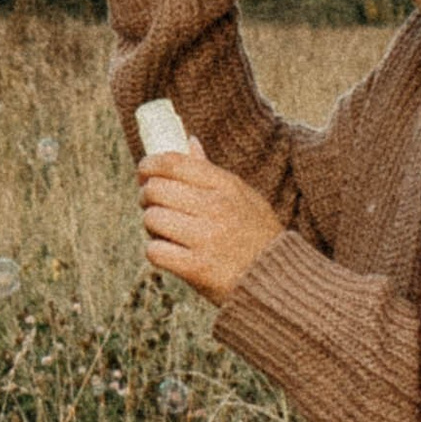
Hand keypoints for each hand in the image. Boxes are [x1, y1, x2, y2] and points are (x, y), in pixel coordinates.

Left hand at [138, 139, 282, 304]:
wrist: (276, 279)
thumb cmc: (257, 235)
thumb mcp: (244, 197)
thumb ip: (212, 172)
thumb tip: (189, 142)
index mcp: (226, 185)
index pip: (175, 163)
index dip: (150, 164)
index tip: (144, 171)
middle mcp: (216, 207)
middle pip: (156, 189)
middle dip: (146, 196)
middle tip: (152, 204)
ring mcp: (205, 238)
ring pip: (152, 219)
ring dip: (151, 226)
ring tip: (165, 231)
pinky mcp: (196, 268)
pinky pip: (155, 251)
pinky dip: (156, 252)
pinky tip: (170, 253)